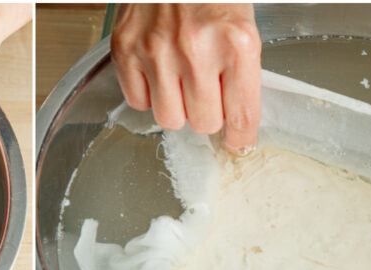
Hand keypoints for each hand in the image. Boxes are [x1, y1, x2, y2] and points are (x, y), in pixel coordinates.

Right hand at [111, 3, 260, 152]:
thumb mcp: (244, 28)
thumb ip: (243, 76)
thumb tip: (238, 125)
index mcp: (236, 43)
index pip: (241, 116)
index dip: (240, 136)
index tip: (238, 140)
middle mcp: (196, 49)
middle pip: (204, 123)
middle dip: (208, 114)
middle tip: (208, 93)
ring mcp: (156, 50)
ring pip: (169, 118)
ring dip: (177, 106)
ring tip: (181, 82)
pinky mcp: (126, 48)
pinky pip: (137, 101)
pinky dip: (148, 93)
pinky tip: (158, 72)